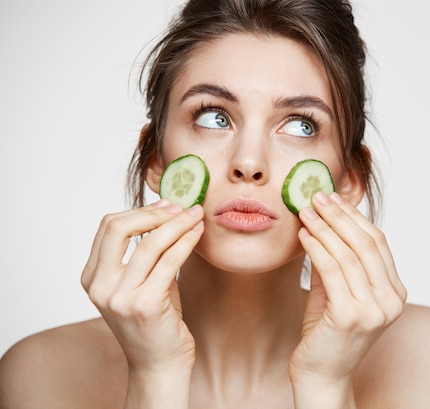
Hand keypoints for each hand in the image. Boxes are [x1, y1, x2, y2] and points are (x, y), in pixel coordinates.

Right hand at [80, 200, 203, 371]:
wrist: (160, 364)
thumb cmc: (155, 321)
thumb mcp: (141, 282)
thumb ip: (144, 252)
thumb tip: (166, 213)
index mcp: (92, 278)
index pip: (108, 227)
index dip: (139, 210)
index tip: (165, 205)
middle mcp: (100, 286)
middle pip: (118, 227)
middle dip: (153, 212)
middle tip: (180, 207)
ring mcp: (120, 296)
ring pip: (150, 242)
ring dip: (178, 223)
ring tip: (196, 215)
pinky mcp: (145, 304)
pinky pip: (170, 260)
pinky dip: (187, 241)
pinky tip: (199, 233)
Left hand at [289, 191, 406, 392]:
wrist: (320, 377)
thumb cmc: (326, 334)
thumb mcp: (337, 291)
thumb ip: (337, 260)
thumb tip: (323, 220)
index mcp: (394, 293)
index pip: (378, 243)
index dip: (354, 217)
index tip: (332, 198)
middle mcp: (390, 301)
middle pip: (367, 244)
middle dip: (339, 216)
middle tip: (317, 197)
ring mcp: (373, 310)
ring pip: (349, 255)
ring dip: (324, 228)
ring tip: (305, 212)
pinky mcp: (350, 317)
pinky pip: (332, 271)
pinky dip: (316, 248)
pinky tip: (303, 235)